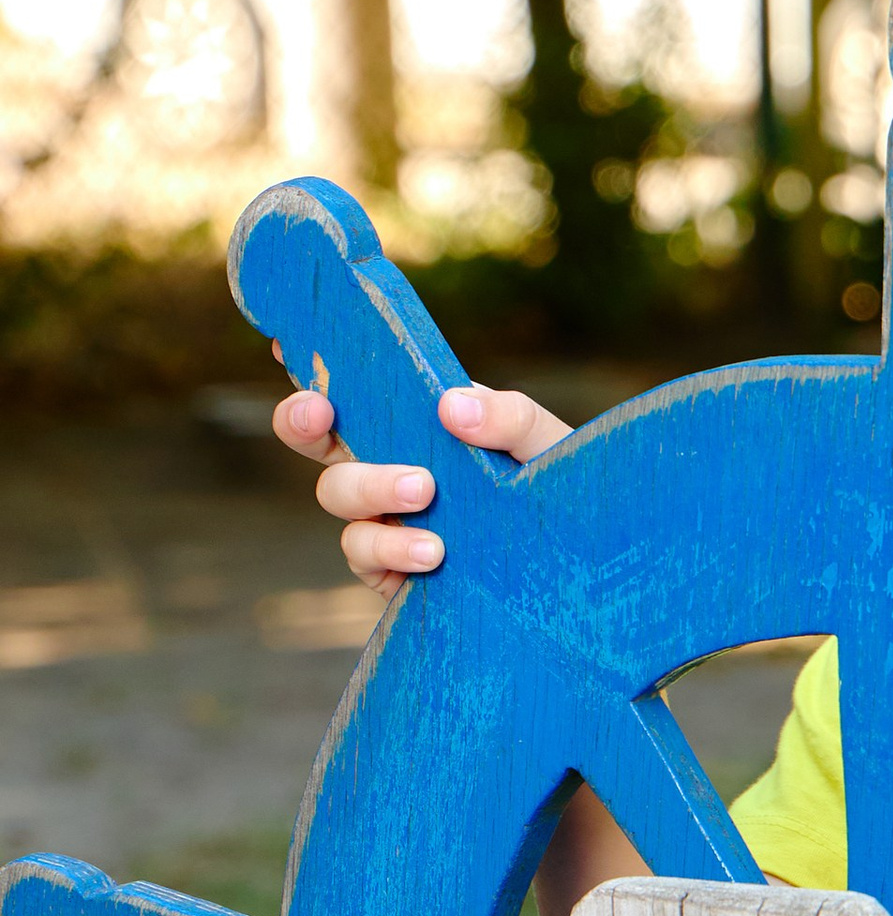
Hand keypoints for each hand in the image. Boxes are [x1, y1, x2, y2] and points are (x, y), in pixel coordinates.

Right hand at [271, 364, 568, 585]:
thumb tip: (450, 406)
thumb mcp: (547, 444)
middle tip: (321, 413)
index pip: (359, 392)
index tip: (285, 343)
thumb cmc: (563, 494)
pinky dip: (389, 548)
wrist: (583, 573)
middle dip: (302, 420)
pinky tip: (432, 553)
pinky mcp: (395, 571)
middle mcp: (392, 468)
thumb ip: (509, 416)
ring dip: (370, 487)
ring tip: (424, 492)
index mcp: (420, 425)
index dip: (316, 367)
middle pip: (319, 440)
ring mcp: (388, 520)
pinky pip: (362, 554)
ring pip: (337, 495)